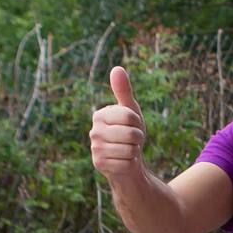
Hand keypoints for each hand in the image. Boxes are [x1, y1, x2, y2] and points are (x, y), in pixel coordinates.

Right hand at [90, 66, 147, 182]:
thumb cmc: (129, 134)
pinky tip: (123, 162)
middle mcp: (94, 130)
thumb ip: (124, 91)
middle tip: (132, 141)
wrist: (127, 161)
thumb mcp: (131, 111)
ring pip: (130, 149)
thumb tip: (117, 68)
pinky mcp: (99, 164)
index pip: (129, 115)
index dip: (137, 123)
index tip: (133, 126)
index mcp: (100, 115)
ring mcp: (95, 148)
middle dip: (138, 138)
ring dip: (134, 152)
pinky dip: (130, 163)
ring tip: (127, 150)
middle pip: (131, 133)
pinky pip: (126, 163)